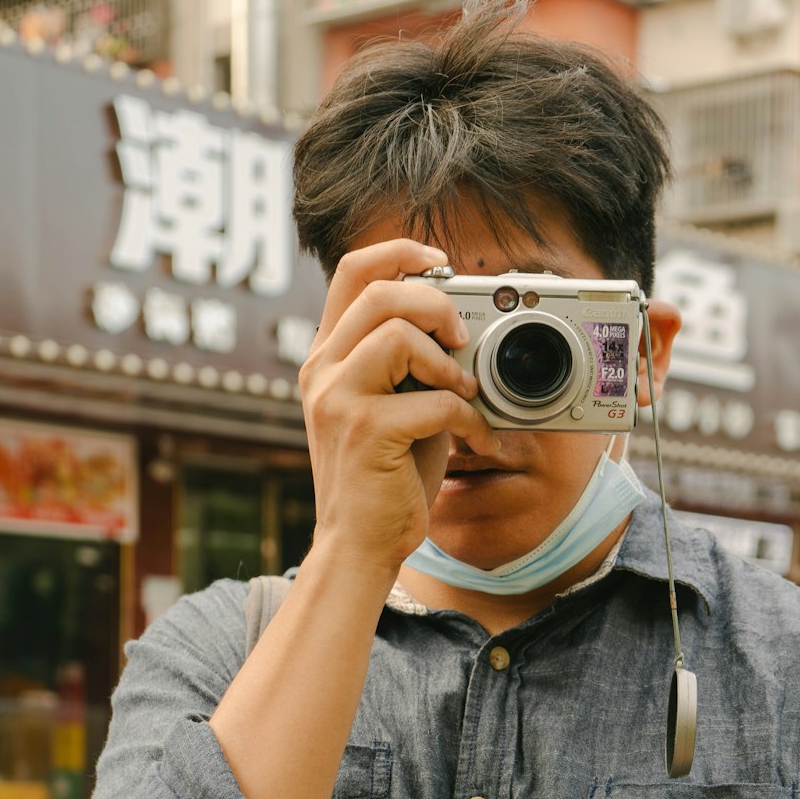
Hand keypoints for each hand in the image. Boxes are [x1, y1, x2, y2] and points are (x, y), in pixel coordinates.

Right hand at [298, 239, 500, 578]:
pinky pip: (431, 399)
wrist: (359, 545)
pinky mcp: (365, 432)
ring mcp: (338, 399)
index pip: (351, 272)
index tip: (441, 265)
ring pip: (397, 334)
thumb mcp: (395, 407)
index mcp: (327, 358)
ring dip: (447, 362)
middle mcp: (323, 371)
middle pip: (379, 292)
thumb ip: (412, 366)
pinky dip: (467, 417)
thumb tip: (461, 331)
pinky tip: (476, 437)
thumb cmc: (384, 480)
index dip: (399, 253)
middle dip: (435, 306)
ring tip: (465, 393)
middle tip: (461, 341)